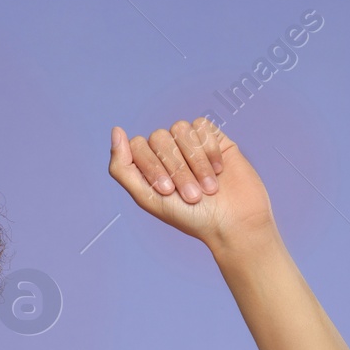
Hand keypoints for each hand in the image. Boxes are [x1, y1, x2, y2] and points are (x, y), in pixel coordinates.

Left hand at [109, 117, 277, 253]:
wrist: (233, 223)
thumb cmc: (190, 217)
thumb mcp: (147, 198)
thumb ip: (122, 168)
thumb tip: (116, 130)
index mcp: (148, 167)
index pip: (138, 145)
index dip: (152, 166)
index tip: (167, 191)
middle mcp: (167, 153)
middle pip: (159, 137)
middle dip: (176, 168)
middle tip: (192, 195)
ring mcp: (191, 145)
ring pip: (180, 129)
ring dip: (194, 160)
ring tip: (208, 187)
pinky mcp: (214, 139)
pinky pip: (202, 126)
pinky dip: (209, 150)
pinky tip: (218, 170)